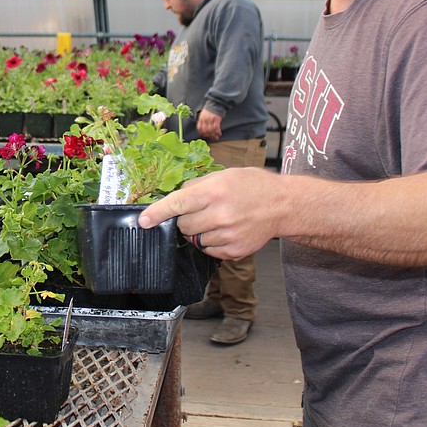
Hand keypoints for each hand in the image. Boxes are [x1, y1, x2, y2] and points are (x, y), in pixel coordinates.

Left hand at [139, 167, 277, 258]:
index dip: (157, 213)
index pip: (177, 204)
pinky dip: (212, 242)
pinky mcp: (234, 250)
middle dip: (186, 219)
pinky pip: (209, 251)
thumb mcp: (224, 175)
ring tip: (220, 220)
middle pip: (183, 225)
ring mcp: (227, 235)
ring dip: (200, 232)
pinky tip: (227, 231)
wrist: (283, 205)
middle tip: (203, 211)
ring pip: (195, 240)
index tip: (144, 221)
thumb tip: (175, 198)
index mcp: (213, 192)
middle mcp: (219, 215)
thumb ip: (197, 186)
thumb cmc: (253, 186)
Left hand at [195, 108, 222, 140]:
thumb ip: (203, 121)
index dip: (202, 133)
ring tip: (216, 137)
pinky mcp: (216, 119)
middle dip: (209, 136)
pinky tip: (219, 134)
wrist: (216, 103)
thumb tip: (204, 130)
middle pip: (205, 131)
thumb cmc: (210, 110)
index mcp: (201, 118)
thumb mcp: (203, 115)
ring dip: (214, 135)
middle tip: (212, 137)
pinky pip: (216, 128)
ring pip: (211, 130)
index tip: (205, 136)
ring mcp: (211, 120)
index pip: (199, 128)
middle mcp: (205, 120)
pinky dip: (218, 132)